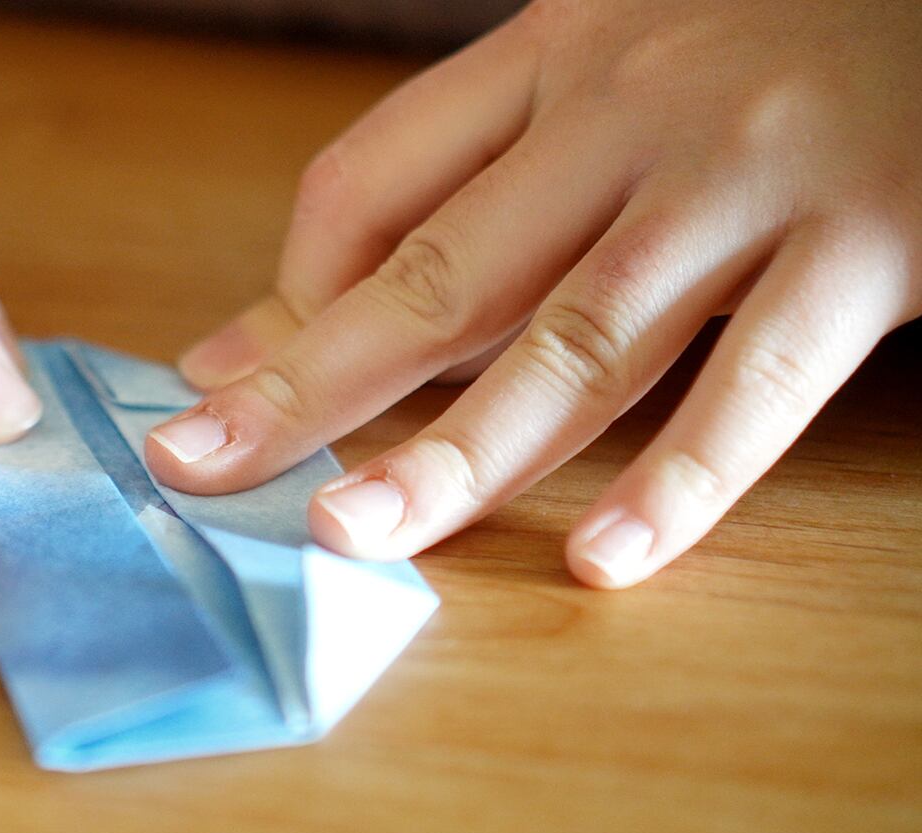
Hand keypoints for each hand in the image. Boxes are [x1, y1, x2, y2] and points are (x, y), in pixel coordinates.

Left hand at [145, 0, 921, 586]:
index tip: (226, 389)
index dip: (288, 300)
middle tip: (198, 472)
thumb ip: (451, 182)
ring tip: (354, 536)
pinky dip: (682, 481)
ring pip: (576, 339)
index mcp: (551, 56)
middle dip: (313, 387)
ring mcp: (749, 173)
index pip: (370, 185)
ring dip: (458, 452)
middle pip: (440, 273)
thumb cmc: (771, 44)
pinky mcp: (873, 235)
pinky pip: (760, 381)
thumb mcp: (603, 68)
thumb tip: (265, 326)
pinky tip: (600, 561)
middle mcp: (631, 106)